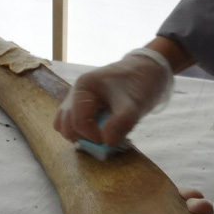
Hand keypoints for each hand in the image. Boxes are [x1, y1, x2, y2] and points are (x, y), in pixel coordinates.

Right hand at [53, 48, 173, 146]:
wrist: (146, 71)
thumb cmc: (139, 83)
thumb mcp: (134, 104)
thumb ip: (121, 123)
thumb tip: (106, 142)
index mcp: (83, 88)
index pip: (77, 122)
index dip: (92, 136)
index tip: (110, 140)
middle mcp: (74, 94)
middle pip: (66, 126)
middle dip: (84, 137)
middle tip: (106, 137)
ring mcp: (76, 101)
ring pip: (66, 126)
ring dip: (81, 137)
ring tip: (102, 135)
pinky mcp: (82, 108)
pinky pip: (73, 125)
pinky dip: (84, 133)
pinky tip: (100, 131)